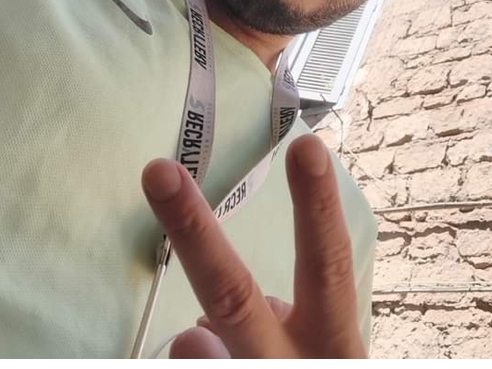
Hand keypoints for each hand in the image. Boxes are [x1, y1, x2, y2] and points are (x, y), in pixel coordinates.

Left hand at [141, 134, 366, 357]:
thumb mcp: (323, 357)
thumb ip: (282, 326)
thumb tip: (209, 317)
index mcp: (334, 342)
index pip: (327, 264)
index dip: (316, 208)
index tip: (307, 145)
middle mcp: (298, 363)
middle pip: (233, 295)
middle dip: (193, 233)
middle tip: (158, 170)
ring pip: (196, 349)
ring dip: (192, 344)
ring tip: (197, 345)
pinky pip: (187, 361)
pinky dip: (193, 358)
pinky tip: (209, 358)